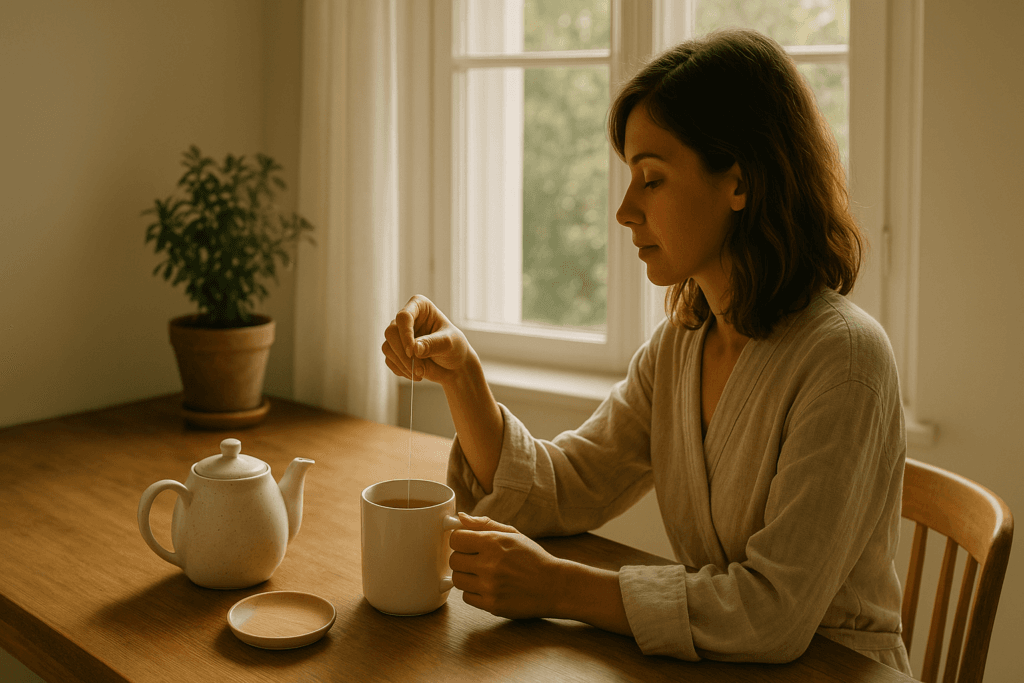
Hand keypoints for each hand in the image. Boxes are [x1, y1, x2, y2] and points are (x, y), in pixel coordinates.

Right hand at [381, 295, 473, 384]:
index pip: (404, 316)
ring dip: (402, 364)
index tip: (412, 351)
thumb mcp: (449, 343)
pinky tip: (415, 375)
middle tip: (417, 368)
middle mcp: (406, 319)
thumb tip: (415, 348)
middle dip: (402, 353)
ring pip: (387, 347)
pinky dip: (401, 370)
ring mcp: (399, 335)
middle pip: (391, 332)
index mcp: (420, 307)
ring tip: (420, 373)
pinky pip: (389, 360)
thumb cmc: (454, 347)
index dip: (405, 333)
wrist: (454, 365)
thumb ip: (433, 344)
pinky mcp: (396, 351)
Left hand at [448, 513, 564, 619]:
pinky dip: (474, 592)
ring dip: (466, 576)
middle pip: (453, 561)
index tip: (468, 544)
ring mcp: (490, 587)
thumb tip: (460, 517)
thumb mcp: (513, 534)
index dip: (460, 540)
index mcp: (493, 542)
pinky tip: (488, 587)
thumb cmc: (533, 558)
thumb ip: (484, 524)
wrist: (554, 586)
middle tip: (477, 560)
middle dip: (462, 559)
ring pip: (457, 580)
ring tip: (483, 574)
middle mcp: (489, 564)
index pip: (456, 539)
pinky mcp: (492, 605)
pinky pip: (466, 597)